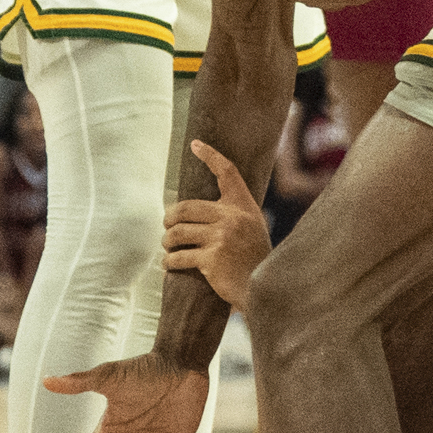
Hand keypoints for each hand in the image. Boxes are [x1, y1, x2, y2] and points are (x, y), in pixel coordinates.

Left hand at [164, 142, 273, 305]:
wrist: (265, 288)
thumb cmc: (256, 260)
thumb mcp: (253, 228)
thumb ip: (233, 216)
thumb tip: (200, 212)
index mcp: (243, 207)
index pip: (227, 172)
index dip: (210, 155)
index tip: (195, 144)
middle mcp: (232, 218)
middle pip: (185, 207)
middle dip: (169, 218)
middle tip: (167, 226)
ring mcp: (221, 238)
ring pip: (178, 233)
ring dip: (168, 241)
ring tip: (168, 247)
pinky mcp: (211, 259)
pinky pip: (179, 256)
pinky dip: (170, 262)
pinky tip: (169, 265)